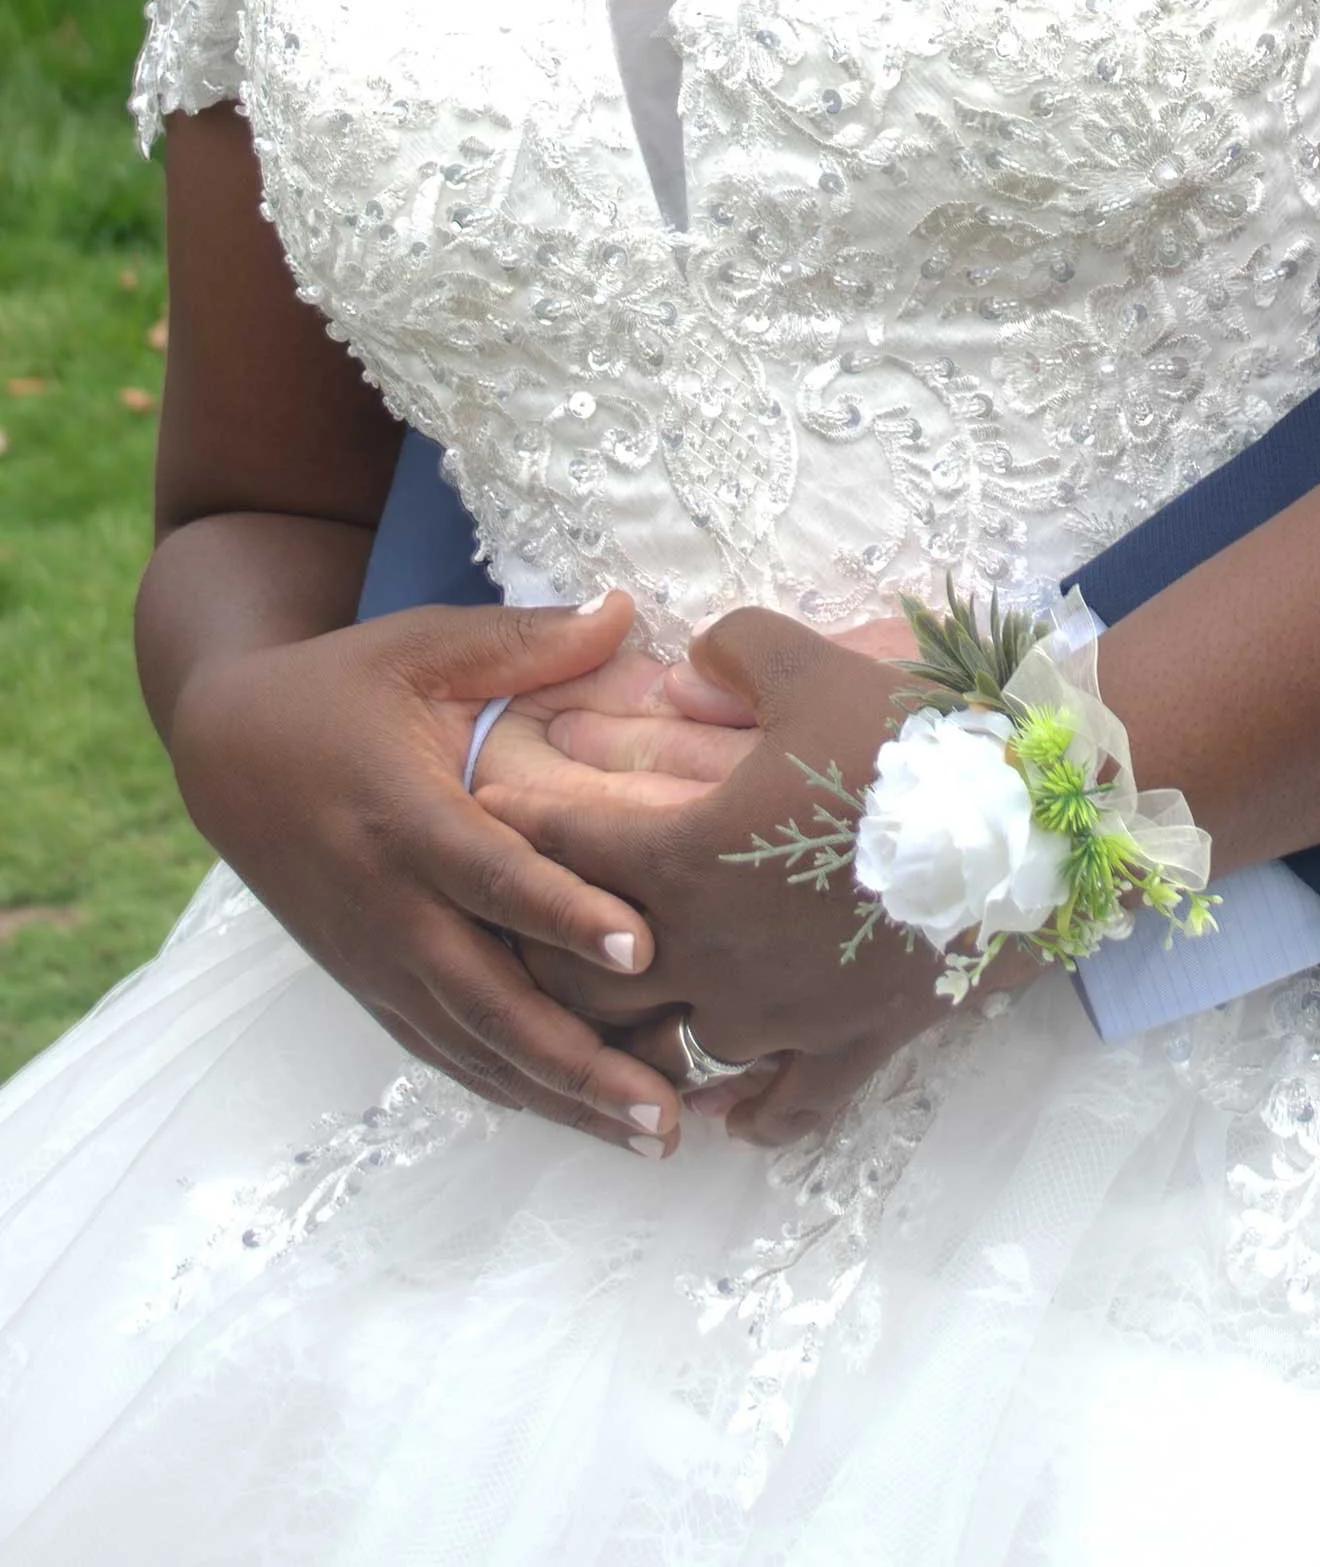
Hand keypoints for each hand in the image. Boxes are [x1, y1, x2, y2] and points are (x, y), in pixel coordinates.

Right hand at [166, 590, 691, 1154]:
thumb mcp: (423, 647)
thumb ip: (527, 641)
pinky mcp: (370, 985)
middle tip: (667, 1105)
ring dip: (560, 1096)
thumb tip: (626, 609)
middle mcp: (387, 903)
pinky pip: (444, 1051)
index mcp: (405, 815)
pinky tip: (578, 1119)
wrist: (228, 751)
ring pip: (471, 1045)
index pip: (494, 877)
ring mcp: (375, 957)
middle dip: (580, 1060)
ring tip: (650, 1134)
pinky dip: (511, 1089)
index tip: (644, 950)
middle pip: (488, 997)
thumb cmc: (343, 687)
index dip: (566, 914)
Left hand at [476, 607, 1025, 1126]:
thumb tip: (682, 669)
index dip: (518, 831)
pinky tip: (726, 1114)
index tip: (484, 816)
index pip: (564, 857)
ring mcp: (777, 1016)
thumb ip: (730, 654)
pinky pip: (782, 1107)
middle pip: (586, 977)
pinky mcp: (846, 1049)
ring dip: (632, 1037)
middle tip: (519, 930)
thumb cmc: (905, 741)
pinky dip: (747, 1114)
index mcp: (684, 862)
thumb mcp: (810, 663)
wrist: (1020, 823)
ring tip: (613, 1020)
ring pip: (668, 1050)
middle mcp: (711, 956)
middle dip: (544, 952)